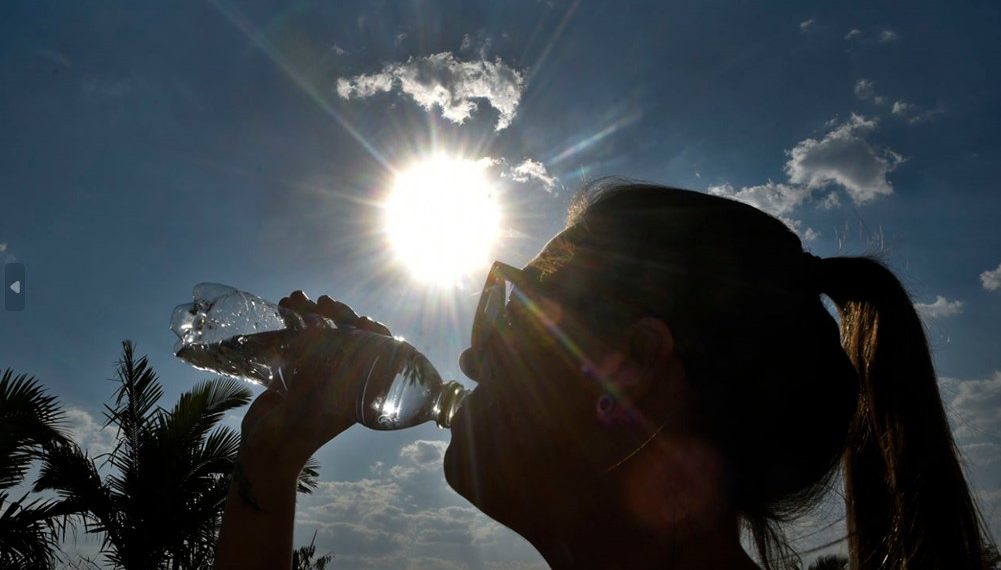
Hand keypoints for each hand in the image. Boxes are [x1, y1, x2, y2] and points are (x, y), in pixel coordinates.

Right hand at [237, 291, 391, 471]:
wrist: (267, 452)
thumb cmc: (300, 430)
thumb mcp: (318, 399)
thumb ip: (325, 368)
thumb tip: (327, 329)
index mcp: (361, 391)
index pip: (379, 354)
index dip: (375, 333)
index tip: (361, 319)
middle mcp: (343, 380)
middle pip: (349, 338)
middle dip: (337, 316)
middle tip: (325, 302)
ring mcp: (318, 375)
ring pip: (322, 335)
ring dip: (310, 314)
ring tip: (296, 298)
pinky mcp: (295, 373)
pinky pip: (298, 342)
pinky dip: (291, 324)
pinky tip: (283, 306)